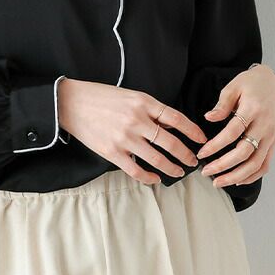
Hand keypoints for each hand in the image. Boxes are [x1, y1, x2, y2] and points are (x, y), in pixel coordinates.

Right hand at [57, 79, 206, 184]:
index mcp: (144, 102)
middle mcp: (137, 120)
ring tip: (179, 172)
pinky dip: (149, 177)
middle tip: (193, 161)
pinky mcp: (112, 152)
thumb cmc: (103, 97)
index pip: (176, 119)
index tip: (202, 140)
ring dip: (172, 168)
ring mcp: (124, 137)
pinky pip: (136, 170)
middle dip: (186, 154)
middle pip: (170, 142)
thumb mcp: (131, 96)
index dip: (192, 131)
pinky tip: (155, 178)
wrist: (72, 103)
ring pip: (157, 159)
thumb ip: (151, 111)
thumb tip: (171, 129)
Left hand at [196, 63, 274, 187]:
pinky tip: (237, 180)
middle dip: (224, 165)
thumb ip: (221, 104)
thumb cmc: (250, 84)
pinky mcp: (273, 143)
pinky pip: (265, 165)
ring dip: (236, 176)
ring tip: (218, 182)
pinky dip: (252, 176)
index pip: (233, 132)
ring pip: (256, 163)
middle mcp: (264, 125)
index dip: (216, 145)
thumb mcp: (233, 87)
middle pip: (245, 152)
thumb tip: (208, 118)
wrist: (271, 83)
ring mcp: (271, 136)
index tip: (201, 154)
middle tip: (206, 172)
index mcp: (253, 109)